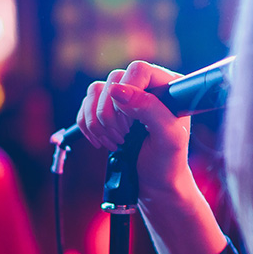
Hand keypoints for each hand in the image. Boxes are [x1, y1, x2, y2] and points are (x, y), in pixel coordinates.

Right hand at [76, 61, 226, 253]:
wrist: (155, 183)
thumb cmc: (168, 162)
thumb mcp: (167, 138)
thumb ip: (149, 109)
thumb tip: (116, 90)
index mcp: (167, 87)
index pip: (139, 70)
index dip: (129, 92)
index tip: (130, 121)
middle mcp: (145, 87)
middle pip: (113, 79)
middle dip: (112, 114)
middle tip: (125, 137)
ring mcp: (124, 98)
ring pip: (96, 91)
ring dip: (99, 121)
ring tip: (116, 142)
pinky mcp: (106, 111)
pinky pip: (85, 106)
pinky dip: (88, 126)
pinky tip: (103, 141)